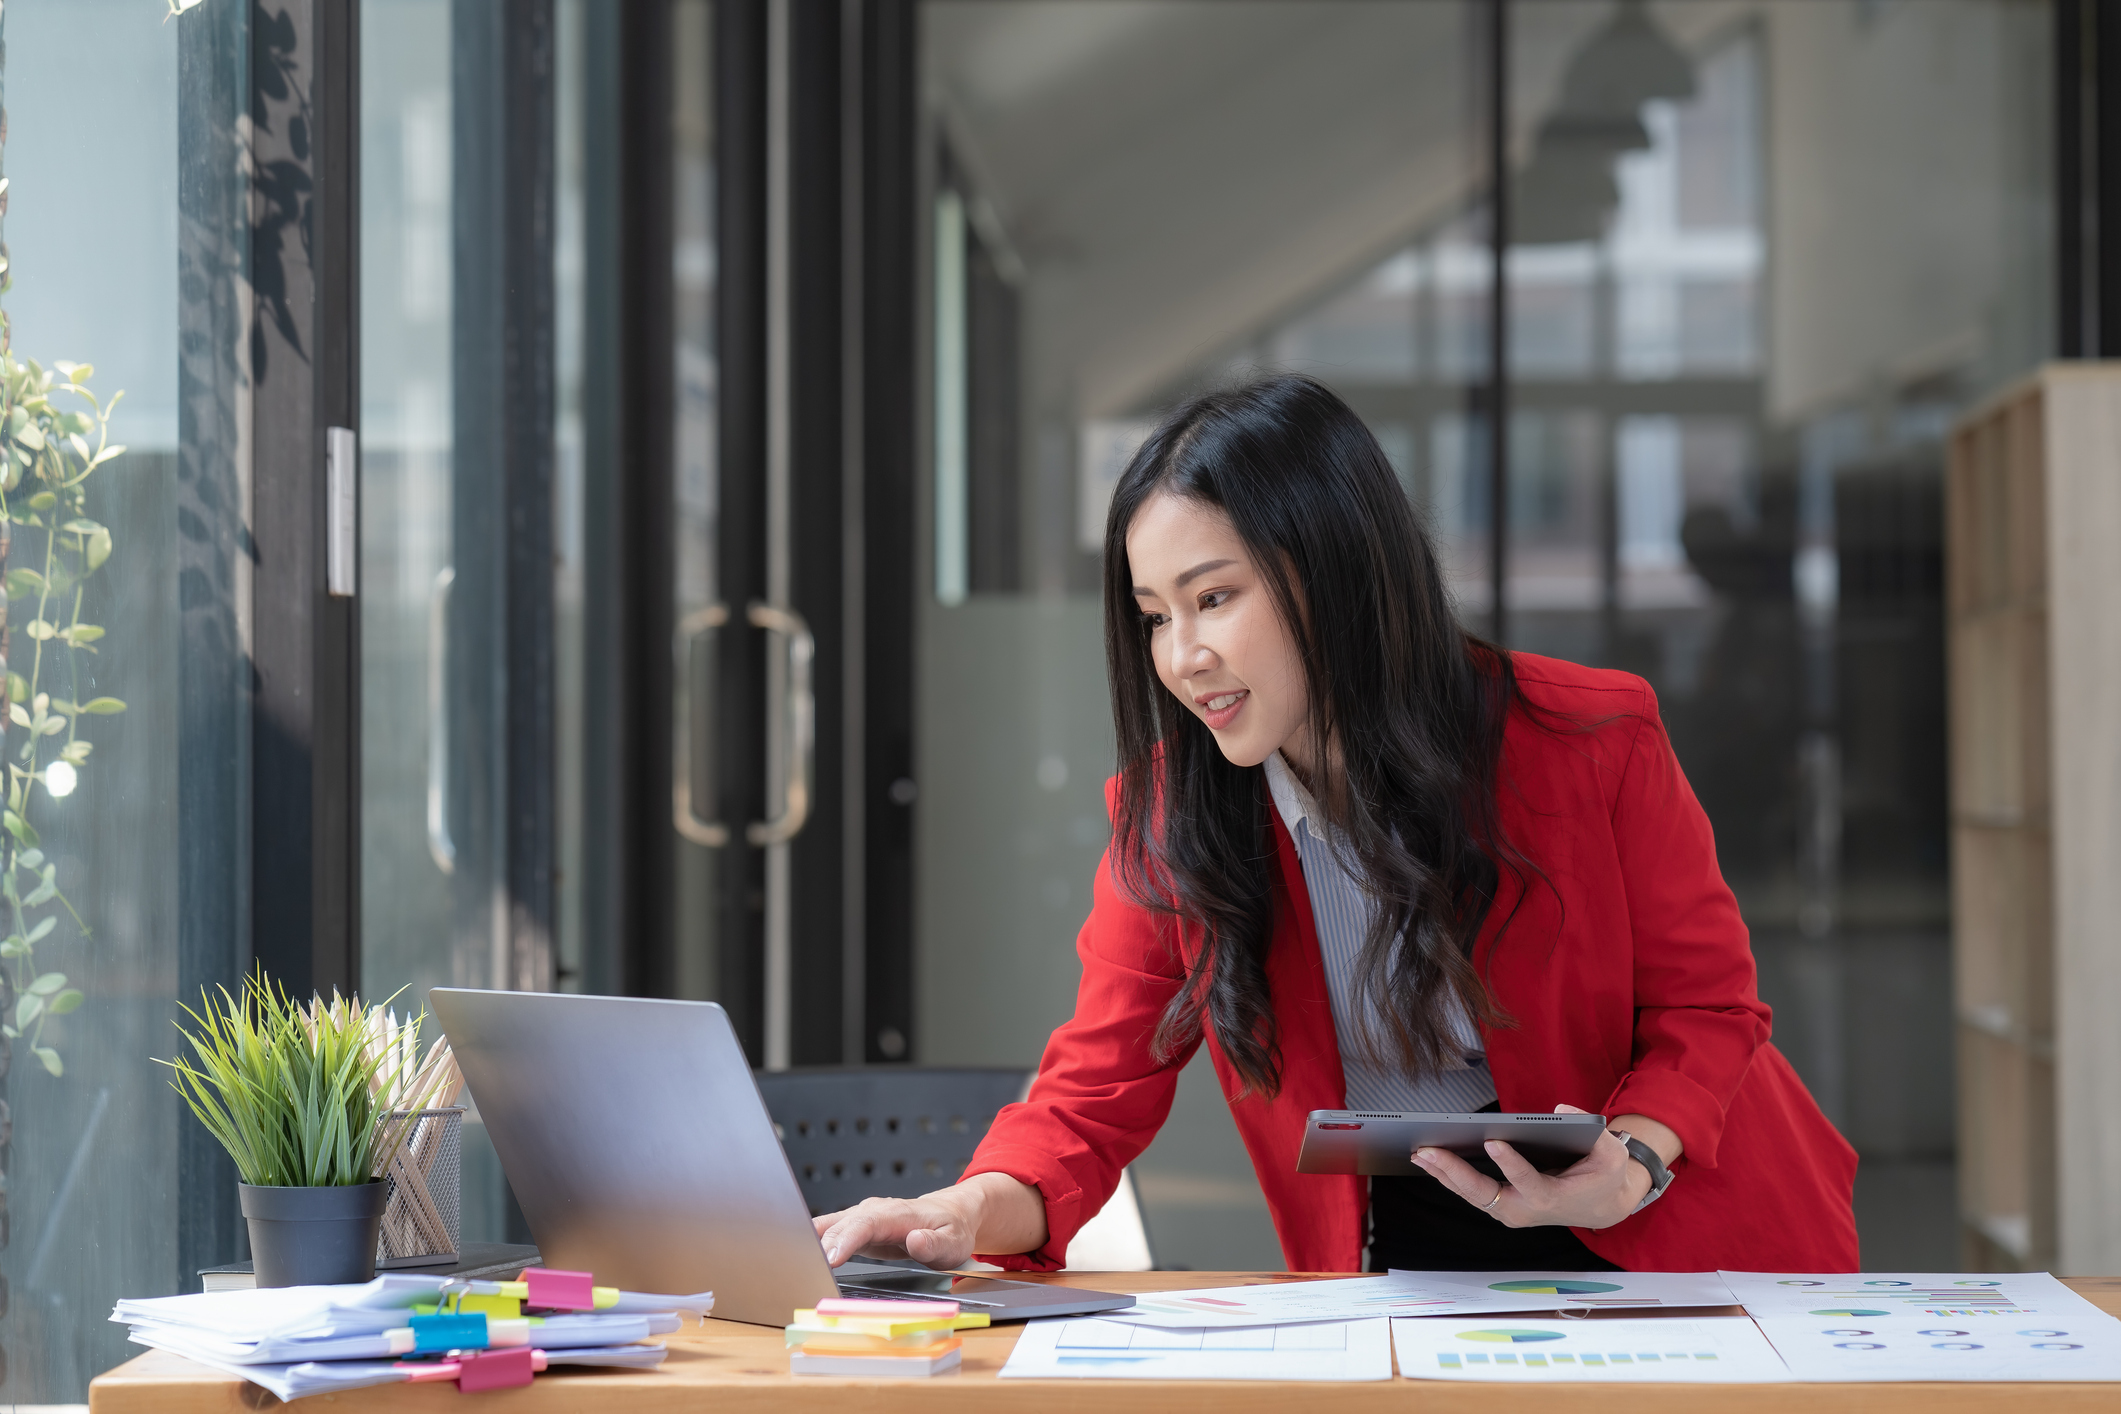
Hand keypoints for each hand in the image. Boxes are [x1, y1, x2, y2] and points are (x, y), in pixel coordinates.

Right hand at [811, 1171, 1046, 1270]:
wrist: (951, 1215)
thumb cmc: (952, 1229)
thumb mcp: (953, 1242)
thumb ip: (935, 1244)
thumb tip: (915, 1241)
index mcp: (896, 1214)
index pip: (866, 1223)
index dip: (845, 1239)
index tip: (829, 1257)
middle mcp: (874, 1211)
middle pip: (840, 1225)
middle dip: (819, 1245)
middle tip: (801, 1268)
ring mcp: (862, 1217)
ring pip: (828, 1225)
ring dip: (807, 1241)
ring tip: (787, 1262)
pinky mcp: (855, 1228)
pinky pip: (828, 1231)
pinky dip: (810, 1242)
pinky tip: (795, 1256)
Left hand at [1411, 1104, 1652, 1229]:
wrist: (1601, 1205)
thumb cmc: (1604, 1176)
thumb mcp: (1611, 1153)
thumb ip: (1594, 1133)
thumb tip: (1561, 1110)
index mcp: (1552, 1198)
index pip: (1528, 1182)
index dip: (1511, 1163)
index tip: (1493, 1141)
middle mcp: (1525, 1210)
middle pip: (1484, 1193)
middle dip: (1454, 1171)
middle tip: (1428, 1149)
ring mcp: (1510, 1211)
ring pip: (1471, 1195)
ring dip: (1443, 1174)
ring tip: (1420, 1152)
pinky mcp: (1501, 1206)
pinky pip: (1471, 1192)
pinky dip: (1449, 1176)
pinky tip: (1429, 1159)